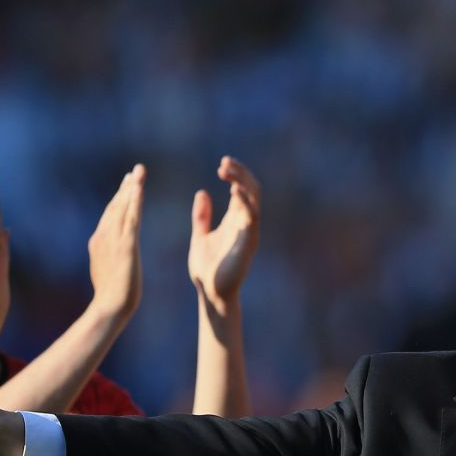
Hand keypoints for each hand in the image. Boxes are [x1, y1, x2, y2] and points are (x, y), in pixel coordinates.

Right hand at [89, 164, 145, 318]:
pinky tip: (138, 188)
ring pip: (123, 207)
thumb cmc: (111, 296)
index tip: (127, 185)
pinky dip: (134, 201)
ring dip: (131, 188)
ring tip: (139, 172)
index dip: (119, 198)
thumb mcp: (106, 270)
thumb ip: (108, 257)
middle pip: (115, 206)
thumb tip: (114, 254)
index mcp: (98, 241)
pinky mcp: (125, 245)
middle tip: (135, 171)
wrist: (110, 306)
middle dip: (126, 188)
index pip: (110, 214)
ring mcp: (113, 239)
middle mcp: (103, 236)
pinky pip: (131, 218)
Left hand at [188, 156, 261, 308]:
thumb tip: (202, 193)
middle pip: (251, 189)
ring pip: (254, 199)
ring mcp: (249, 232)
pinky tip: (235, 190)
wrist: (210, 293)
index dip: (235, 174)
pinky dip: (246, 202)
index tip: (221, 164)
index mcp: (235, 220)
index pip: (243, 189)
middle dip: (240, 173)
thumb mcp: (200, 235)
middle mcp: (245, 223)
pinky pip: (253, 217)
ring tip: (227, 170)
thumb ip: (202, 216)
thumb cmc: (206, 268)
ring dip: (242, 181)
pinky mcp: (249, 242)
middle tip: (224, 163)